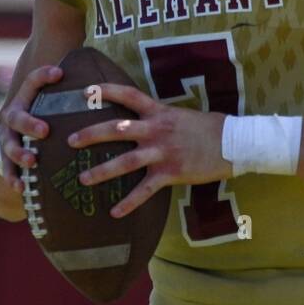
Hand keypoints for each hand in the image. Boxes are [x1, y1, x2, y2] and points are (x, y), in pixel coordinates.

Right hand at [0, 64, 65, 215]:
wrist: (15, 139)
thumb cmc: (50, 117)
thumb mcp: (58, 104)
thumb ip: (76, 95)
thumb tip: (113, 86)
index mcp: (27, 99)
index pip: (33, 81)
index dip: (43, 75)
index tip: (60, 73)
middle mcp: (14, 116)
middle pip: (17, 117)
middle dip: (29, 124)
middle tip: (45, 130)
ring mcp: (7, 138)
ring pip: (8, 144)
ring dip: (19, 153)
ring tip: (32, 161)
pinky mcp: (5, 160)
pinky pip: (6, 170)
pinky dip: (13, 178)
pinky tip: (21, 188)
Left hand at [67, 83, 230, 217]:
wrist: (233, 143)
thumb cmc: (209, 128)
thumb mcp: (182, 115)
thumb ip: (160, 117)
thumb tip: (143, 117)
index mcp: (159, 112)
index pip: (128, 96)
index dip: (106, 91)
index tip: (85, 91)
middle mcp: (157, 130)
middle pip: (117, 129)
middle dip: (91, 134)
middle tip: (70, 140)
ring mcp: (162, 152)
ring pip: (125, 161)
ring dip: (101, 171)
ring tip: (82, 178)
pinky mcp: (171, 173)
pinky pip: (145, 190)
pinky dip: (129, 203)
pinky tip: (114, 213)